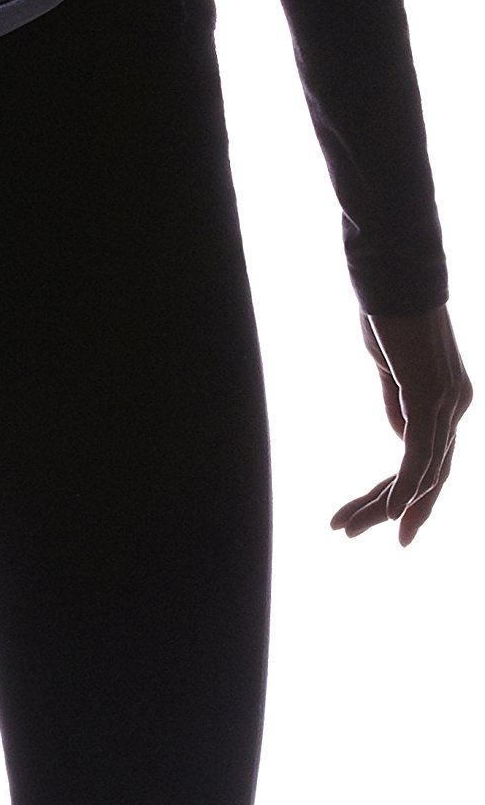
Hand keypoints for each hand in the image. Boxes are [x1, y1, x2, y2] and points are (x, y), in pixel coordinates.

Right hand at [331, 303, 472, 545]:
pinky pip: (420, 453)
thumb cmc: (387, 309)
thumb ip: (398, 402)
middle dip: (393, 510)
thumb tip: (399, 438)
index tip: (384, 522)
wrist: (393, 269)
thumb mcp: (391, 365)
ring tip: (347, 526)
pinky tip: (389, 511)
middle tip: (355, 534)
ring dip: (383, 504)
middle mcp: (457, 406)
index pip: (430, 461)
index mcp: (449, 400)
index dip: (408, 495)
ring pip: (422, 473)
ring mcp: (447, 403)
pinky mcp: (429, 395)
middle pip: (431, 476)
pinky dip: (406, 485)